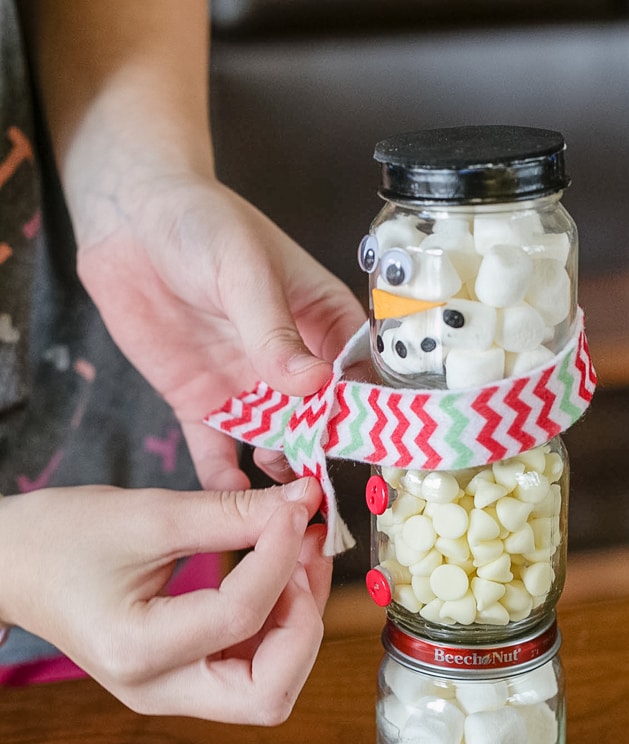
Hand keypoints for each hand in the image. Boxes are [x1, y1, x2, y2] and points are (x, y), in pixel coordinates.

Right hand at [0, 478, 330, 722]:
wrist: (13, 564)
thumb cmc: (61, 536)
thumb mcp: (147, 515)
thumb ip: (230, 513)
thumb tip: (302, 505)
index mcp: (136, 652)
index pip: (239, 616)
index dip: (280, 558)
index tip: (294, 510)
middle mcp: (158, 691)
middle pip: (269, 693)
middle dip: (303, 622)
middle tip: (304, 555)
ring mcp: (172, 692)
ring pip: (270, 685)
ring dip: (298, 622)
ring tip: (300, 555)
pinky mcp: (183, 677)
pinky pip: (252, 666)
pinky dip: (278, 624)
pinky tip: (282, 573)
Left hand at [76, 176, 366, 489]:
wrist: (126, 223)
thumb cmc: (201, 225)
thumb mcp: (244, 270)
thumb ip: (274, 331)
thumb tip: (314, 383)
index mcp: (322, 323)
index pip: (359, 377)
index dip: (368, 414)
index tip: (372, 449)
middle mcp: (291, 364)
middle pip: (323, 422)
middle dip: (327, 457)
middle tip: (324, 491)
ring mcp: (248, 387)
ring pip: (277, 445)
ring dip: (283, 475)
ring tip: (285, 506)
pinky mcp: (202, 403)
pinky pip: (218, 451)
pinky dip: (226, 479)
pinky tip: (234, 504)